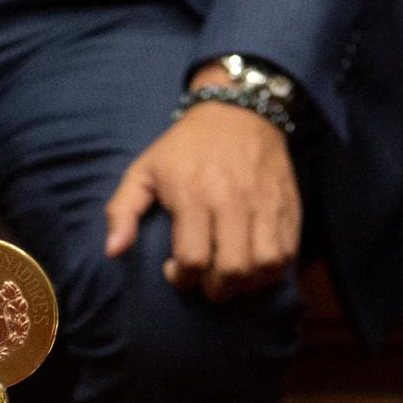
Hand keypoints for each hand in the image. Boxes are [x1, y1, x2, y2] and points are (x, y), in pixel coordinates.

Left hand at [104, 69, 301, 300]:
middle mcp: (233, 201)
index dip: (183, 279)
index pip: (193, 259)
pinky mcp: (289, 206)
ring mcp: (265, 204)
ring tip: (233, 277)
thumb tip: (114, 251)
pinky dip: (273, 269)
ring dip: (249, 283)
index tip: (176, 271)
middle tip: (206, 283)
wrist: (240, 113)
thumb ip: (122, 211)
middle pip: (233, 269)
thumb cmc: (185, 147)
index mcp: (193, 194)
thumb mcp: (143, 170)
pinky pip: (289, 253)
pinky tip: (255, 264)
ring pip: (266, 265)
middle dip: (217, 289)